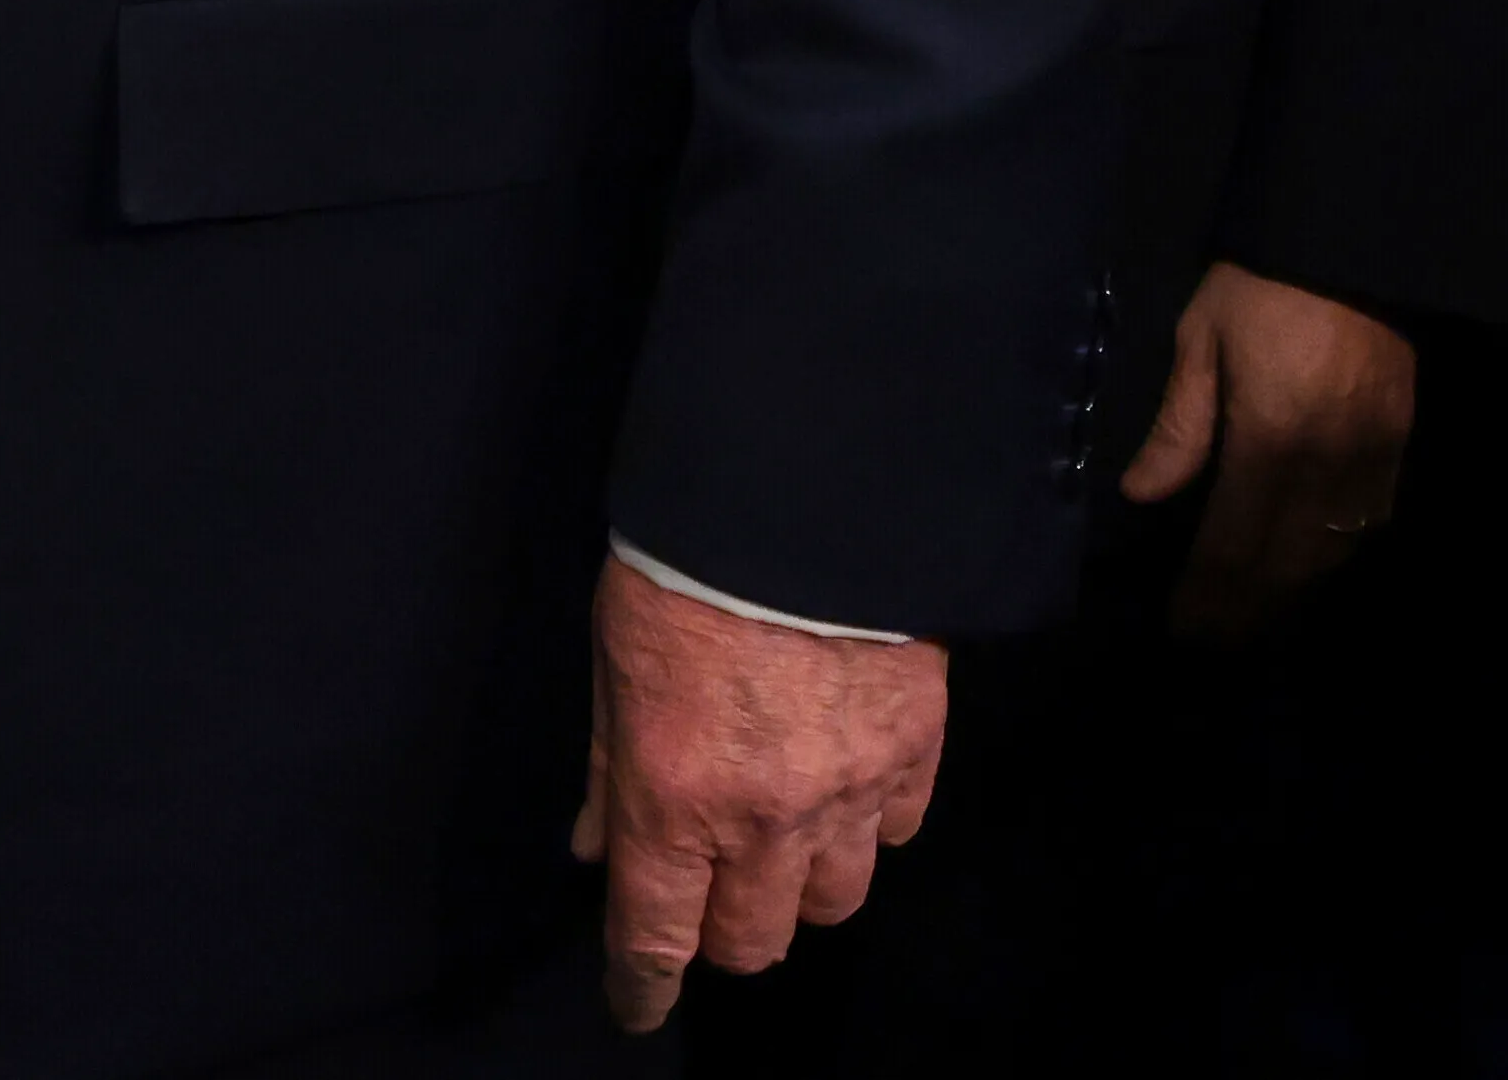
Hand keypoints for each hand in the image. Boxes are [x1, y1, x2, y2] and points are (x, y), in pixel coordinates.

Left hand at [569, 566, 946, 1030]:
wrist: (802, 501)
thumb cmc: (684, 571)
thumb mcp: (612, 664)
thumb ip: (605, 768)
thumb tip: (594, 846)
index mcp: (672, 800)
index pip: (655, 939)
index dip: (643, 988)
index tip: (638, 1005)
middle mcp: (764, 820)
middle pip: (753, 942)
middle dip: (724, 931)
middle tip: (709, 890)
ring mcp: (848, 795)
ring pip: (833, 903)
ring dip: (800, 885)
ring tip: (781, 835)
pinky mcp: (914, 755)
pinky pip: (896, 835)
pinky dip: (869, 825)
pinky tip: (844, 783)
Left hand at [1115, 263, 1416, 637]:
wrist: (1358, 243)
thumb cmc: (1262, 285)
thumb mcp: (1201, 339)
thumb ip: (1179, 425)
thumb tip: (1142, 494)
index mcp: (1269, 440)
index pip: (1232, 543)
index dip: (1208, 594)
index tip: (1183, 629)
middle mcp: (1326, 466)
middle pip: (1284, 565)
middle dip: (1246, 611)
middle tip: (1211, 643)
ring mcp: (1370, 462)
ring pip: (1329, 555)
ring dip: (1289, 595)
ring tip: (1250, 620)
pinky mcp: (1398, 448)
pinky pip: (1366, 525)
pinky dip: (1331, 559)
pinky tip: (1306, 571)